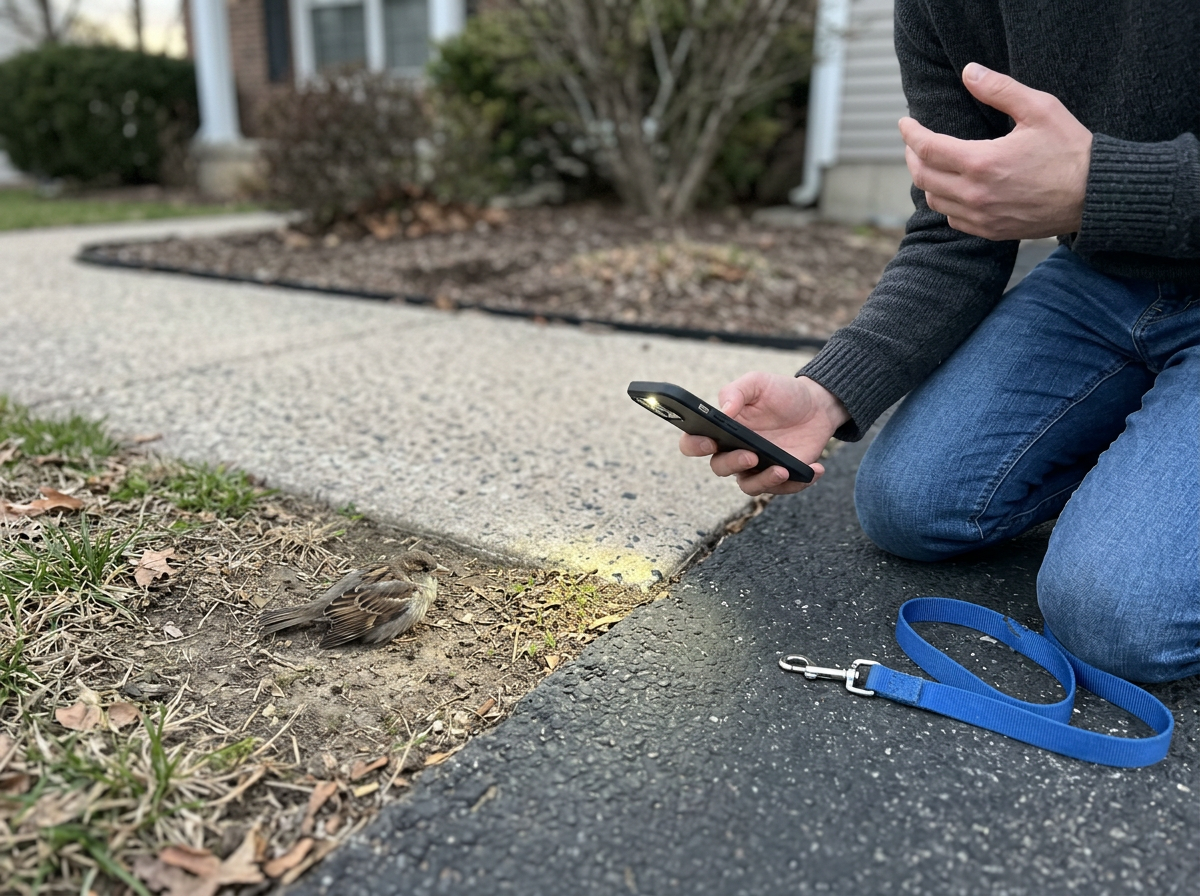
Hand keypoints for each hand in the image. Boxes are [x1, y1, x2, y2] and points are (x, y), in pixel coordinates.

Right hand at [678, 373, 848, 495]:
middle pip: (720, 468)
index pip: (694, 443)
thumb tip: (724, 411)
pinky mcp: (782, 475)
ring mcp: (758, 466)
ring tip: (783, 469)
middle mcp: (735, 451)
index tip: (708, 441)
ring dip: (765, 481)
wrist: (816, 405)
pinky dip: (798, 482)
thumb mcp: (758, 382)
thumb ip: (736, 392)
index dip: (694, 445)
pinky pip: (784, 488)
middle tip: (751, 455)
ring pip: (749, 486)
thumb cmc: (781, 393)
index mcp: (722, 430)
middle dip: (733, 464)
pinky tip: (814, 469)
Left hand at [899, 62, 1092, 239]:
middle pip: (923, 176)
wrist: (1095, 194)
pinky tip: (951, 189)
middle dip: (912, 155)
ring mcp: (982, 216)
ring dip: (926, 180)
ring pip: (935, 200)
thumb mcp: (1039, 109)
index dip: (910, 134)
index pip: (927, 148)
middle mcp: (975, 194)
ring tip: (930, 162)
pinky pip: (953, 220)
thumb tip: (968, 72)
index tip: (905, 123)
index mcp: (982, 162)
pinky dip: (945, 203)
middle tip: (913, 142)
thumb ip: (1000, 90)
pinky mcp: (991, 231)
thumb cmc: (1070, 149)